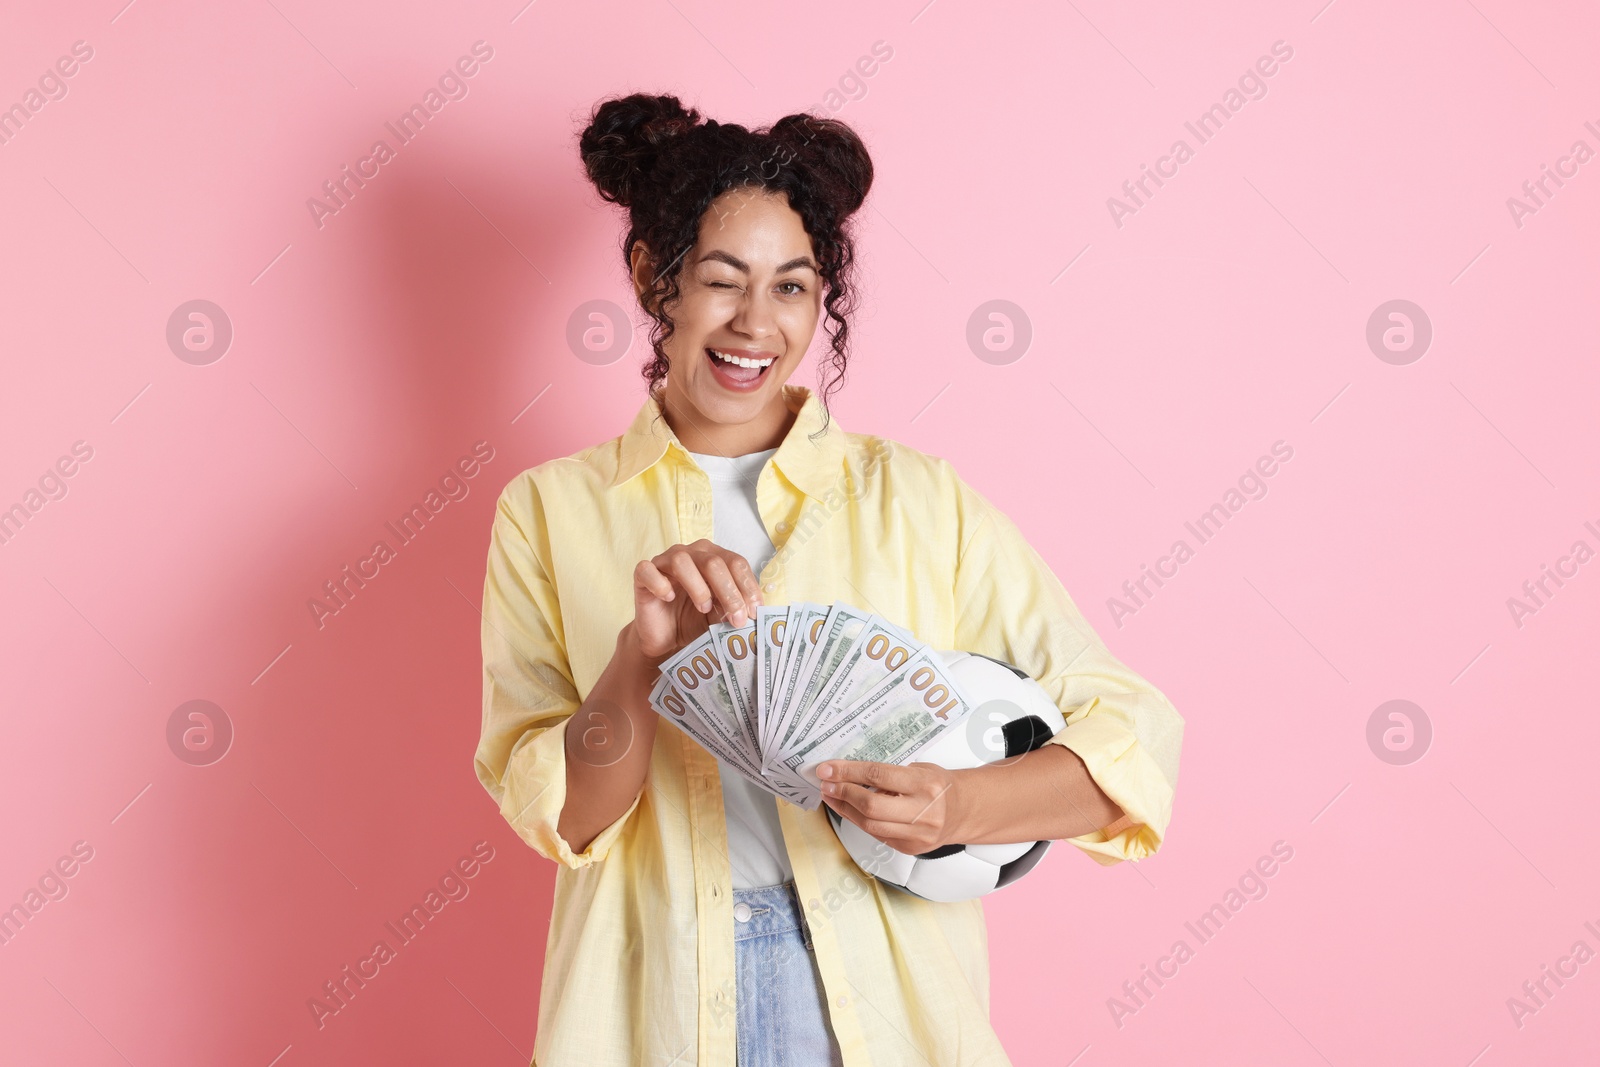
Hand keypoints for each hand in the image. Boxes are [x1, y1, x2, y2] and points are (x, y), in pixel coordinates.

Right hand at [632, 540, 763, 663]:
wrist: (665, 639)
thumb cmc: (695, 621)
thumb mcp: (721, 615)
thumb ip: (735, 607)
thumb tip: (754, 611)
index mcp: (714, 557)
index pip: (736, 562)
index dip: (748, 586)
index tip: (755, 612)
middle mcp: (691, 553)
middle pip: (714, 562)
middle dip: (729, 592)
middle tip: (737, 619)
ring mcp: (665, 561)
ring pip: (682, 561)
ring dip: (698, 587)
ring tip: (703, 608)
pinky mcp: (643, 575)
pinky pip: (648, 571)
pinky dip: (660, 584)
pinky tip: (669, 597)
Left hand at [817, 760, 965, 855]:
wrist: (962, 811)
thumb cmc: (938, 785)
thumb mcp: (919, 769)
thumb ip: (889, 775)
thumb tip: (849, 774)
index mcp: (925, 784)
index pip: (878, 776)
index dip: (848, 772)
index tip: (828, 769)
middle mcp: (923, 811)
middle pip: (871, 805)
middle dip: (843, 792)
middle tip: (826, 783)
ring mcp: (917, 834)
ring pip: (870, 824)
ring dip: (844, 809)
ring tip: (831, 796)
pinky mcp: (910, 848)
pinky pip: (876, 834)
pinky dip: (859, 821)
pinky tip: (848, 810)